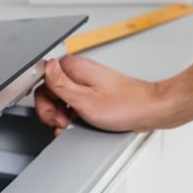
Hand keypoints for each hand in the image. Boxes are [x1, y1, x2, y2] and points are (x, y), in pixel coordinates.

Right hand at [34, 55, 176, 133]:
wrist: (149, 110)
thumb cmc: (125, 106)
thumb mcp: (85, 100)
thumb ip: (60, 85)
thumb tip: (46, 67)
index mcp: (74, 67)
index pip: (43, 79)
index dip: (44, 101)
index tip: (53, 114)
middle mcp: (79, 71)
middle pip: (51, 90)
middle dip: (52, 110)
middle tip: (61, 123)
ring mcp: (86, 82)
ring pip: (62, 98)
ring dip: (62, 114)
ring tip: (71, 125)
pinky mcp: (94, 92)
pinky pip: (74, 102)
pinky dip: (73, 114)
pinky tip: (78, 124)